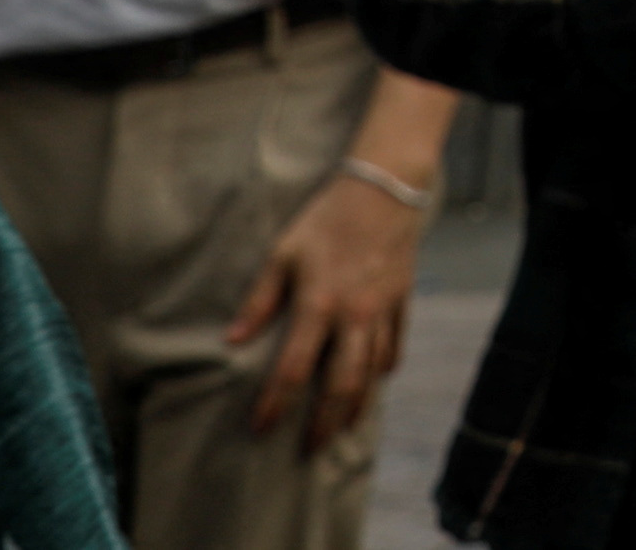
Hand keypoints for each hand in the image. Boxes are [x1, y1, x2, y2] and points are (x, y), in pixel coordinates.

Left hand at [229, 161, 424, 449]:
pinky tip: (376, 381)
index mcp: (319, 303)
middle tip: (309, 449)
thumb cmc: (326, 217)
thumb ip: (260, 300)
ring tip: (342, 428)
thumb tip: (232, 342)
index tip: (261, 428)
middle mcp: (354, 314)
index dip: (275, 403)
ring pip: (372, 371)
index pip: (293, 368)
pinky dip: (385, 367)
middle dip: (324, 422)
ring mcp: (382, 309)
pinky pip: (395, 343)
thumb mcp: (284, 252)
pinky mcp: (402, 298)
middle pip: (341, 384)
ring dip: (356, 405)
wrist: (385, 186)